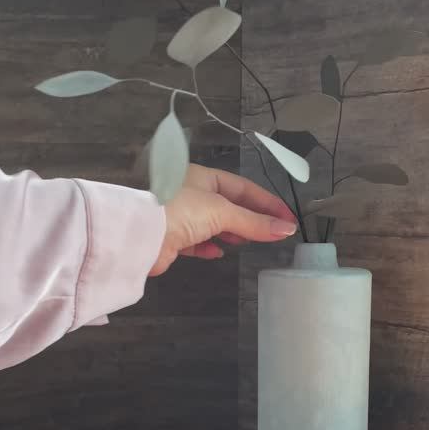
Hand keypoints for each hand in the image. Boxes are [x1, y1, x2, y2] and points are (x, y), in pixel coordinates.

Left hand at [149, 164, 296, 276]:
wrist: (141, 234)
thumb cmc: (181, 210)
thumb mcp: (223, 212)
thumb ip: (254, 222)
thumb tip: (286, 229)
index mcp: (204, 177)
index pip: (243, 188)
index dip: (267, 203)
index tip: (287, 218)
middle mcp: (192, 193)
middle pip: (230, 206)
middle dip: (251, 219)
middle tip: (274, 233)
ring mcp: (181, 216)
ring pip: (214, 224)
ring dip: (232, 233)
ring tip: (249, 242)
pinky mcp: (172, 238)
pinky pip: (196, 241)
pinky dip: (209, 246)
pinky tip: (219, 252)